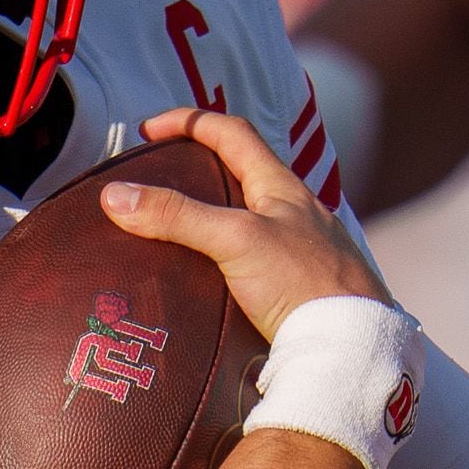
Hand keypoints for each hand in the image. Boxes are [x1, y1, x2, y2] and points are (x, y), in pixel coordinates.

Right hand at [99, 109, 386, 339]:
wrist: (353, 344)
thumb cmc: (305, 282)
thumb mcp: (236, 240)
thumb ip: (177, 216)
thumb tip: (115, 195)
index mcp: (282, 187)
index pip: (232, 133)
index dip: (189, 123)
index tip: (149, 132)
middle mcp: (296, 212)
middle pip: (242, 174)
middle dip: (199, 170)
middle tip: (160, 183)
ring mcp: (302, 250)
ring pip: (251, 220)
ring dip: (215, 218)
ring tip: (176, 236)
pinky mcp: (302, 287)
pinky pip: (258, 260)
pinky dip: (229, 259)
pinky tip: (212, 283)